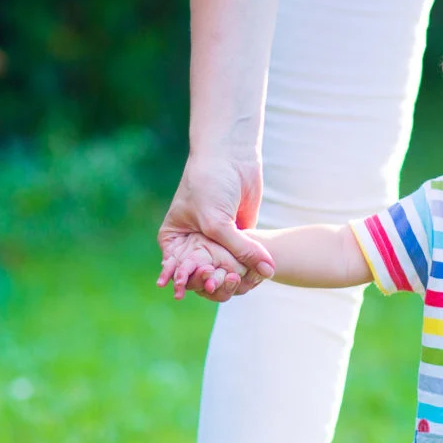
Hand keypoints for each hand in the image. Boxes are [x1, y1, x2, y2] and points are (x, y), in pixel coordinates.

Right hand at [156, 151, 275, 302]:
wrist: (230, 157)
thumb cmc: (210, 185)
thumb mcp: (218, 222)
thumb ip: (241, 249)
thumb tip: (268, 271)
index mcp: (174, 240)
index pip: (180, 271)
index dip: (192, 282)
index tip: (205, 284)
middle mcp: (194, 243)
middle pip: (204, 274)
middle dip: (215, 282)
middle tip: (225, 285)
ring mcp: (217, 242)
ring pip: (227, 269)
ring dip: (235, 277)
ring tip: (241, 280)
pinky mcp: (239, 238)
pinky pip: (246, 259)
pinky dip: (252, 266)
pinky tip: (259, 275)